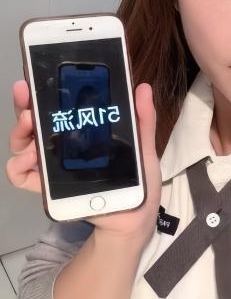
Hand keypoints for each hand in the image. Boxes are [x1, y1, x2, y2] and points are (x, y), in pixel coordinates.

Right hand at [7, 81, 160, 246]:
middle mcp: (63, 145)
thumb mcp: (144, 148)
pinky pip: (21, 175)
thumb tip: (142, 87)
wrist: (135, 220)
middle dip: (25, 105)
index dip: (44, 91)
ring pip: (23, 143)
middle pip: (34, 120)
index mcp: (83, 131)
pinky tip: (30, 159)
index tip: (37, 78)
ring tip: (30, 125)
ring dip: (21, 132)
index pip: (58, 106)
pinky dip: (18, 165)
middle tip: (27, 97)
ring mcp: (53, 166)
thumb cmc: (139, 183)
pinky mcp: (48, 188)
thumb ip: (143, 120)